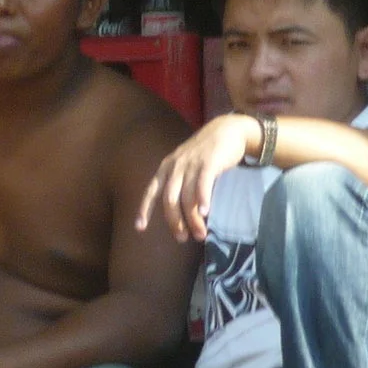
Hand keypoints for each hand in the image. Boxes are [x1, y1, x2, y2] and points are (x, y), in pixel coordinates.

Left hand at [136, 115, 257, 243]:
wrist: (226, 129)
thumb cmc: (204, 153)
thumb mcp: (184, 165)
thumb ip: (179, 184)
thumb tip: (179, 212)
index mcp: (166, 168)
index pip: (151, 192)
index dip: (145, 209)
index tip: (140, 228)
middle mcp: (175, 167)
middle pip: (170, 200)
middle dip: (175, 222)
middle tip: (182, 238)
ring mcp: (191, 164)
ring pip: (188, 197)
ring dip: (193, 219)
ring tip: (200, 234)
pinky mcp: (209, 163)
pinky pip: (203, 184)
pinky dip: (203, 199)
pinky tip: (205, 213)